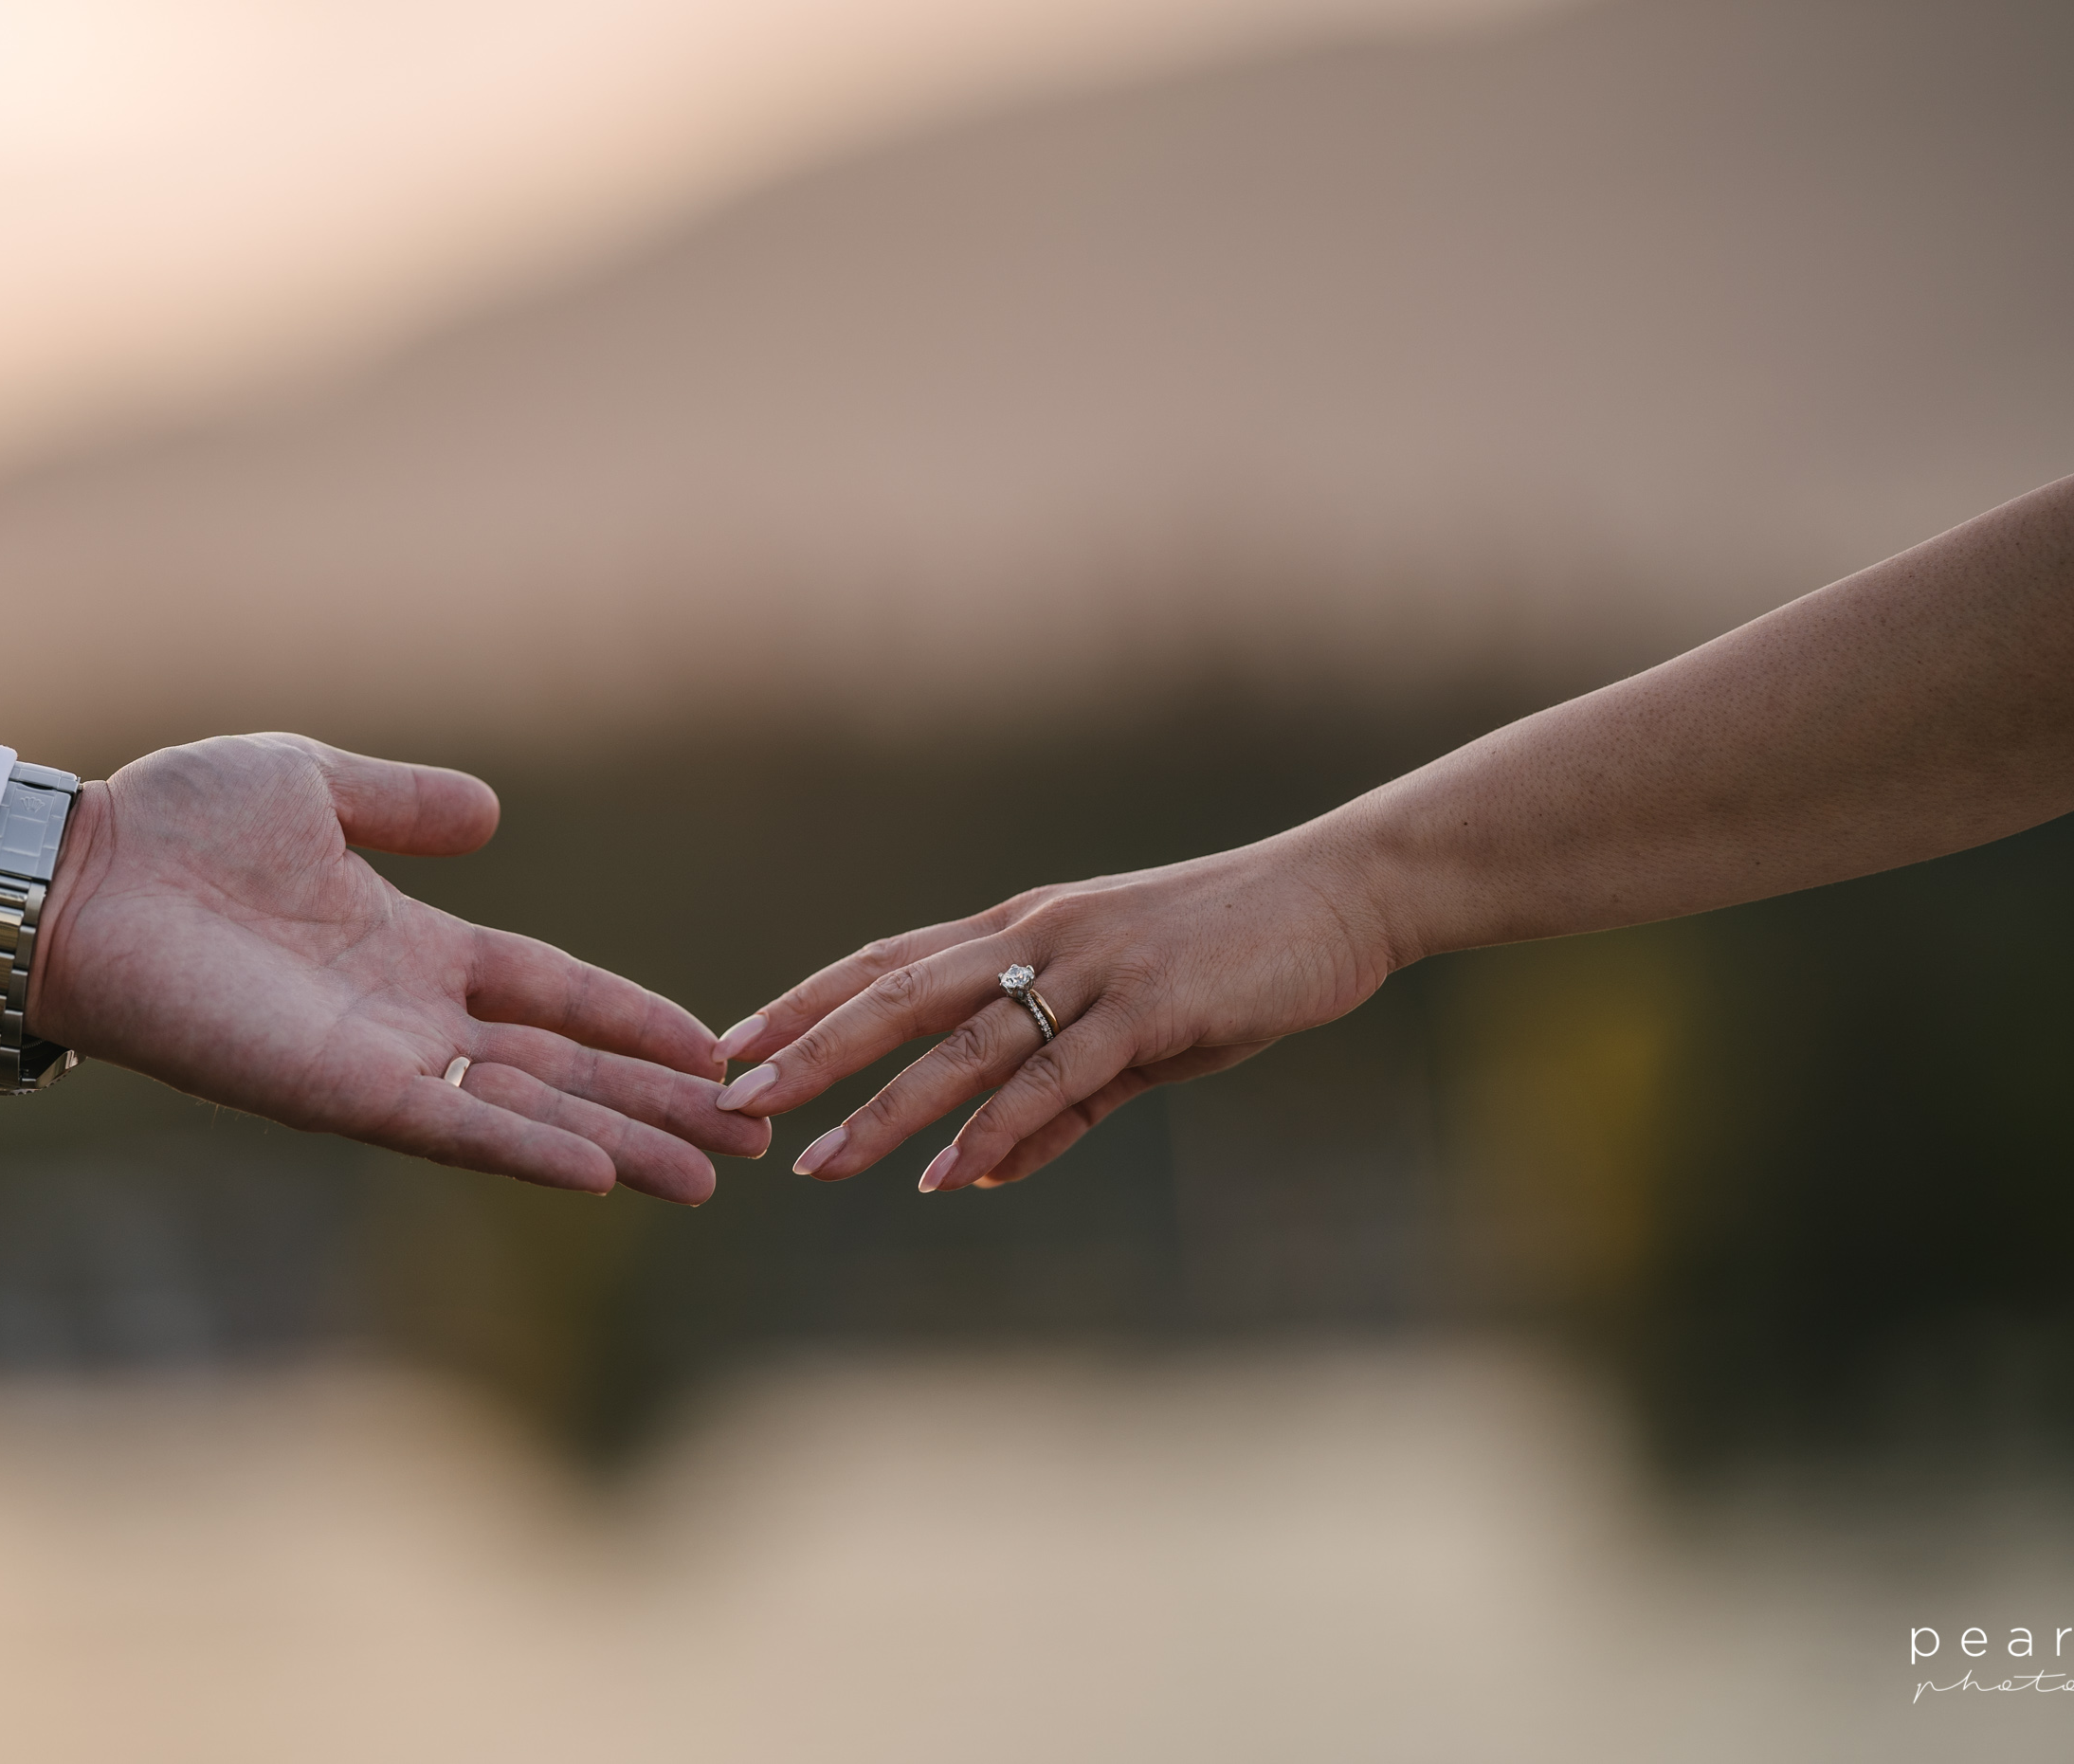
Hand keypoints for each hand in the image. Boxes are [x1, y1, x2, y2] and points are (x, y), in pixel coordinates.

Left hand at [0, 733, 768, 1200]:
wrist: (76, 879)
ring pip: (530, 1112)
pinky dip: (527, 1151)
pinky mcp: (338, 1093)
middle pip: (563, 1070)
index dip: (633, 1019)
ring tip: (716, 1176)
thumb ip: (404, 805)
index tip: (714, 1047)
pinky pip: (453, 1130)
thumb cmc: (169, 827)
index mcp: (411, 947)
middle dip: (659, 1105)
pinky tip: (599, 1171)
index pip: (551, 993)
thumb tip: (489, 813)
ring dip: (623, 1143)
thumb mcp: (312, 786)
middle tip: (756, 1138)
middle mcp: (408, 1019)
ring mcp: (380, 1063)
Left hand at [711, 830, 1395, 1190]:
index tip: (732, 1044)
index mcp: (1023, 929)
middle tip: (732, 1099)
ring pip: (960, 1044)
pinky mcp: (1148, 1007)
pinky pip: (1054, 1076)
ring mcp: (1090, 967)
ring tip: (818, 1165)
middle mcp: (1038, 936)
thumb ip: (1056, 1107)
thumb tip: (977, 1175)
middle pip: (894, 992)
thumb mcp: (1136, 1035)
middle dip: (807, 1049)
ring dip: (884, 1108)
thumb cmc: (1237, 961)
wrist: (1341, 898)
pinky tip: (949, 1176)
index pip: (887, 962)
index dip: (806, 1001)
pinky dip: (997, 1128)